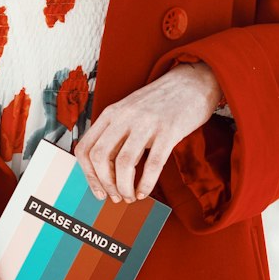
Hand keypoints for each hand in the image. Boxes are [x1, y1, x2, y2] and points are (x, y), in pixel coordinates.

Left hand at [72, 62, 225, 201]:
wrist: (192, 83)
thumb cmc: (160, 103)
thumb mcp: (129, 112)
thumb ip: (115, 134)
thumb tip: (104, 171)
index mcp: (111, 113)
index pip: (86, 148)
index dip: (88, 176)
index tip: (98, 190)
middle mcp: (124, 117)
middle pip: (100, 157)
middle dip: (105, 184)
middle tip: (115, 197)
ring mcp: (146, 123)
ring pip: (124, 164)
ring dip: (124, 187)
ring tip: (131, 196)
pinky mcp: (168, 131)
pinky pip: (152, 164)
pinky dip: (146, 184)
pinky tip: (145, 192)